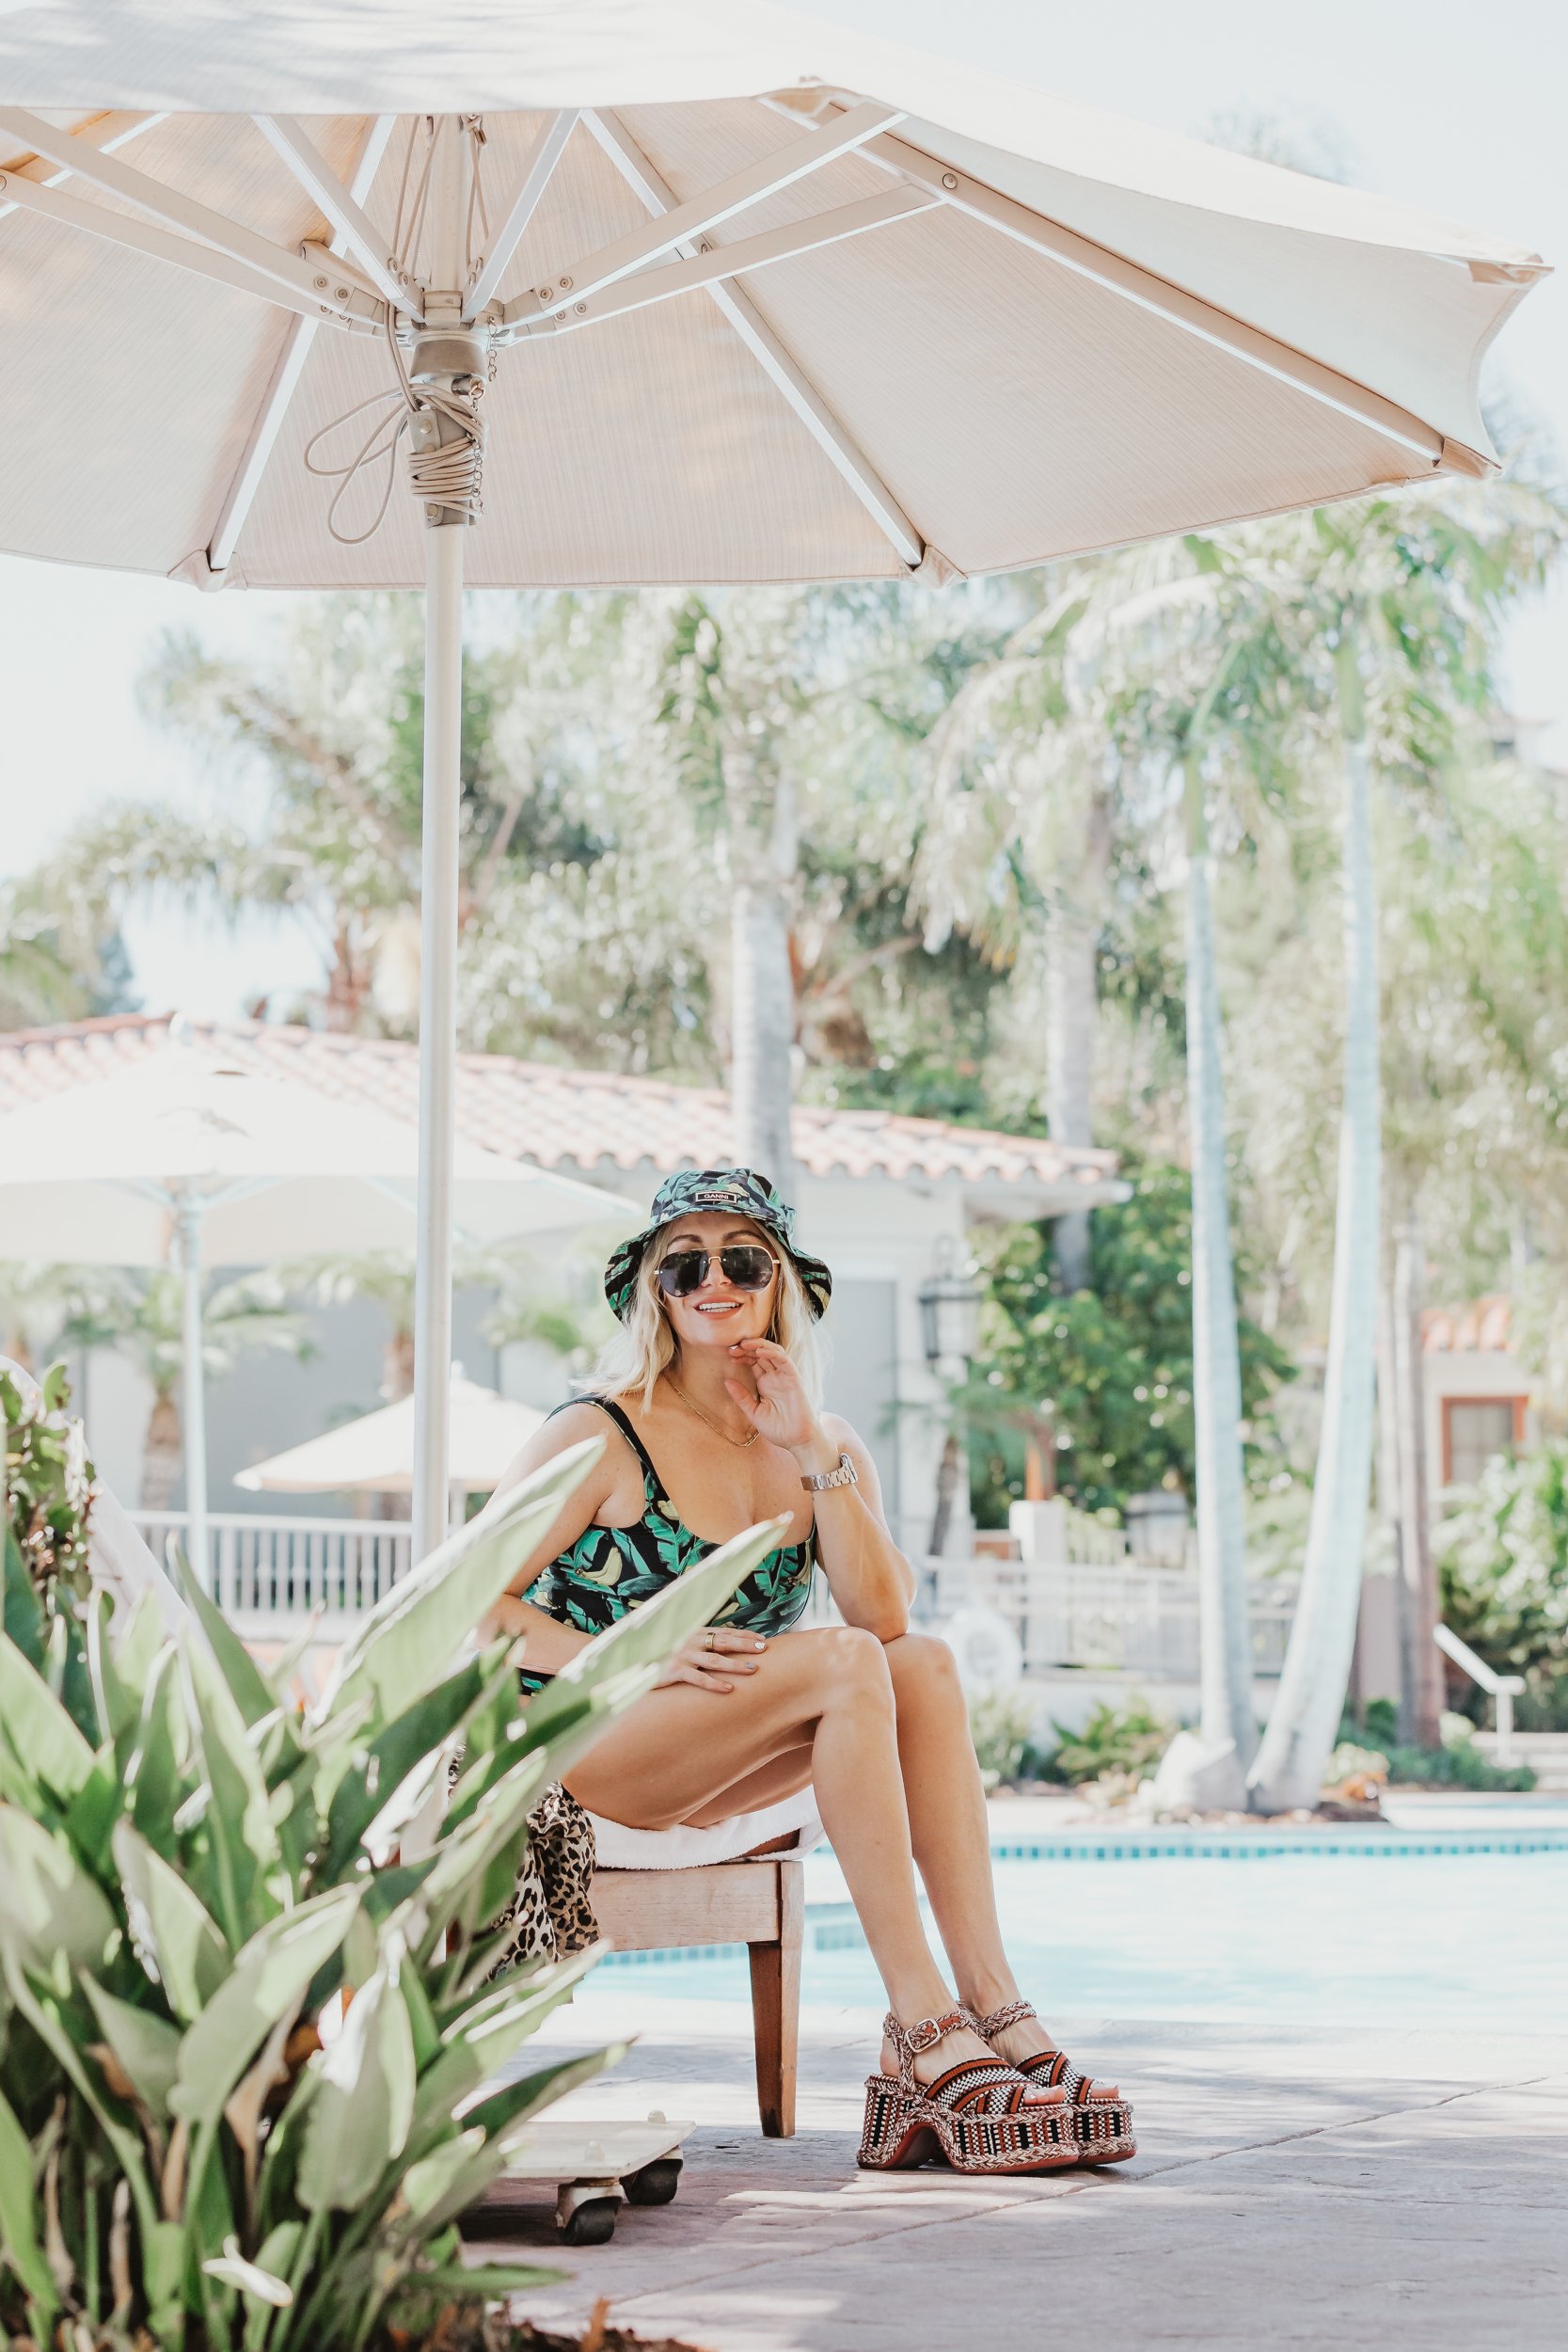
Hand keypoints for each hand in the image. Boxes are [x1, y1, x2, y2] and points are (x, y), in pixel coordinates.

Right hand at [653, 1625, 766, 1694]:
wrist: (634, 1662)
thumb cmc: (663, 1654)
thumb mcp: (683, 1643)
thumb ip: (702, 1643)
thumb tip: (725, 1645)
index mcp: (695, 1632)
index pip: (725, 1631)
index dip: (744, 1634)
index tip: (762, 1639)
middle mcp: (691, 1641)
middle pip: (724, 1642)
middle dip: (745, 1644)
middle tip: (764, 1649)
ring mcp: (683, 1655)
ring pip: (715, 1660)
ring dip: (735, 1664)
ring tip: (753, 1669)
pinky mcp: (674, 1671)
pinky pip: (698, 1678)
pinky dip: (714, 1683)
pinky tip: (729, 1689)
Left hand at [725, 1337, 833, 1462]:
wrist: (797, 1441)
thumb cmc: (778, 1429)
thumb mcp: (754, 1413)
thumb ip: (742, 1397)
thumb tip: (727, 1381)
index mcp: (765, 1384)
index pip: (753, 1362)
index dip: (742, 1355)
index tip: (730, 1355)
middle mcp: (775, 1377)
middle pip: (761, 1354)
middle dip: (747, 1348)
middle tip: (733, 1348)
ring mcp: (785, 1376)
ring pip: (773, 1352)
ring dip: (759, 1345)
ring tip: (744, 1344)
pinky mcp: (794, 1378)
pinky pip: (784, 1360)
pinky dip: (772, 1353)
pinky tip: (759, 1351)